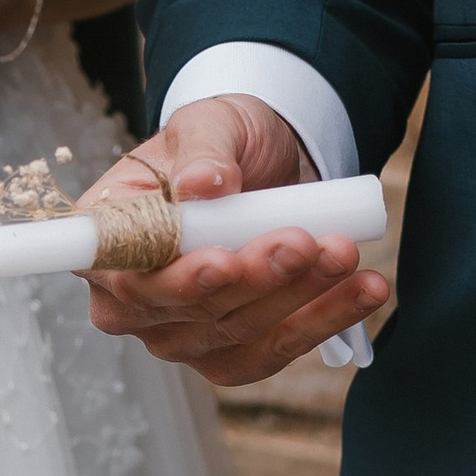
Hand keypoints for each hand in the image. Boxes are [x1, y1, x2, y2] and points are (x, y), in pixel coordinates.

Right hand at [77, 95, 388, 385]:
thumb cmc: (216, 144)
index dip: (175, 280)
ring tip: (344, 252)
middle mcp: (133, 301)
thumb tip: (204, 183)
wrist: (261, 164)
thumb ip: (203, 151)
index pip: (130, 277)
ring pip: (242, 332)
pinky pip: (278, 348)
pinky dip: (326, 319)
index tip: (224, 264)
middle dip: (258, 277)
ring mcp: (181, 334)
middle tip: (306, 240)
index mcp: (109, 244)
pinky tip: (366, 289)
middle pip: (193, 311)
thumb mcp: (207, 124)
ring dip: (300, 296)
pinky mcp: (232, 352)